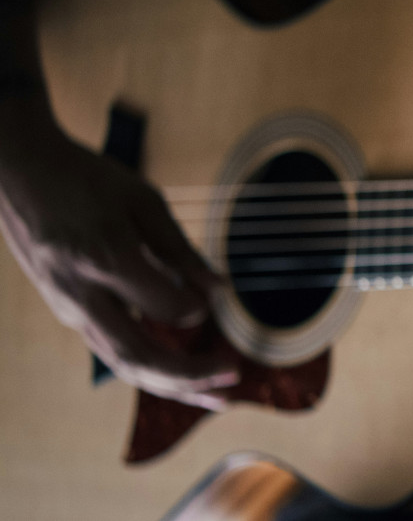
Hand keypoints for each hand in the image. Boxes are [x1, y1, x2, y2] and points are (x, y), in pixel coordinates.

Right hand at [0, 101, 236, 408]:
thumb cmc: (86, 179)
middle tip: (233, 378)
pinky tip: (183, 378)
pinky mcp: (69, 313)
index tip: (217, 297)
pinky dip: (152, 370)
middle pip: (138, 355)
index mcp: (104, 259)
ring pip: (123, 363)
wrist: (19, 173)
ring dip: (173, 386)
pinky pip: (113, 351)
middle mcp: (82, 294)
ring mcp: (70, 308)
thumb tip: (221, 291)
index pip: (163, 306)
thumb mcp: (142, 201)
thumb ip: (180, 250)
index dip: (197, 308)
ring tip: (218, 397)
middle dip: (189, 376)